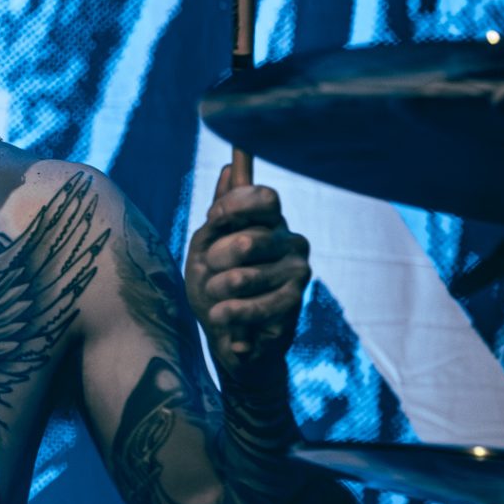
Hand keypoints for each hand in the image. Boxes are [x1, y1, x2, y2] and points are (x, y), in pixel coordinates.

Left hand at [184, 159, 310, 380]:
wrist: (226, 334)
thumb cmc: (214, 285)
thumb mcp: (206, 246)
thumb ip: (219, 213)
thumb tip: (229, 169)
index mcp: (269, 221)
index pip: (263, 197)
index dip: (234, 206)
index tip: (213, 219)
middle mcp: (290, 240)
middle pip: (246, 240)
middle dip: (215, 261)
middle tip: (211, 273)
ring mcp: (297, 270)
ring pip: (243, 277)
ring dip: (217, 292)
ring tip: (216, 301)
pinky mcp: (295, 301)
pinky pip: (253, 306)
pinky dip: (229, 315)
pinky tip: (224, 318)